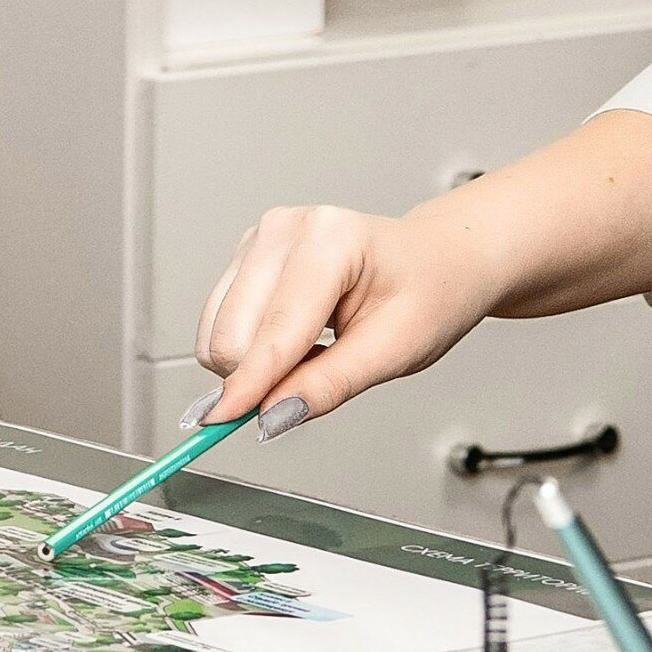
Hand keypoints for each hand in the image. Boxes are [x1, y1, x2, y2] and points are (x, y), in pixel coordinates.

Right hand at [192, 194, 501, 425]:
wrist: (434, 263)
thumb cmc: (426, 294)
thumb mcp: (395, 350)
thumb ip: (329, 385)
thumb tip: (272, 416)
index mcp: (330, 240)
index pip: (276, 330)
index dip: (249, 384)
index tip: (221, 421)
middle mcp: (284, 229)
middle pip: (232, 333)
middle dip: (260, 376)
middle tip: (319, 375)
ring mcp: (260, 239)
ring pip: (216, 331)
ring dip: (253, 363)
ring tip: (313, 351)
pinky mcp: (245, 257)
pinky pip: (218, 323)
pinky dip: (249, 348)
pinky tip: (294, 339)